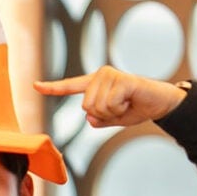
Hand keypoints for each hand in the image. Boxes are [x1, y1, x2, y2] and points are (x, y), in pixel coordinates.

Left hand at [34, 65, 186, 127]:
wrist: (161, 103)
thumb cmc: (137, 108)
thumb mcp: (114, 118)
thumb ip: (99, 120)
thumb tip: (89, 119)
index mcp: (94, 84)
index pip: (70, 86)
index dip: (52, 87)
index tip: (35, 85)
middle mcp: (99, 76)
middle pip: (86, 106)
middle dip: (104, 115)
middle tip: (121, 107)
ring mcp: (110, 75)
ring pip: (97, 106)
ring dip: (114, 112)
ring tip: (127, 102)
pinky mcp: (122, 79)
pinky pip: (110, 103)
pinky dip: (121, 108)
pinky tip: (131, 99)